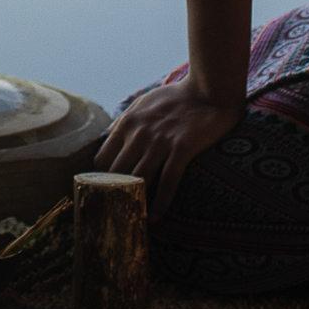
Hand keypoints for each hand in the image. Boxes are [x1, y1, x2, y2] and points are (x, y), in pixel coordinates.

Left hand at [94, 78, 241, 217]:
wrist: (208, 90)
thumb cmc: (176, 97)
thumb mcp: (143, 102)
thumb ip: (126, 121)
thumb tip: (108, 137)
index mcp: (127, 123)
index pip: (102, 158)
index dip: (101, 177)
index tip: (105, 191)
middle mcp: (139, 134)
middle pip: (117, 172)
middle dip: (114, 193)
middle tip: (115, 212)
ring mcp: (160, 142)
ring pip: (139, 179)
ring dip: (135, 200)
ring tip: (131, 218)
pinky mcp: (182, 149)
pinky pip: (168, 181)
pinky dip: (160, 202)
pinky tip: (156, 216)